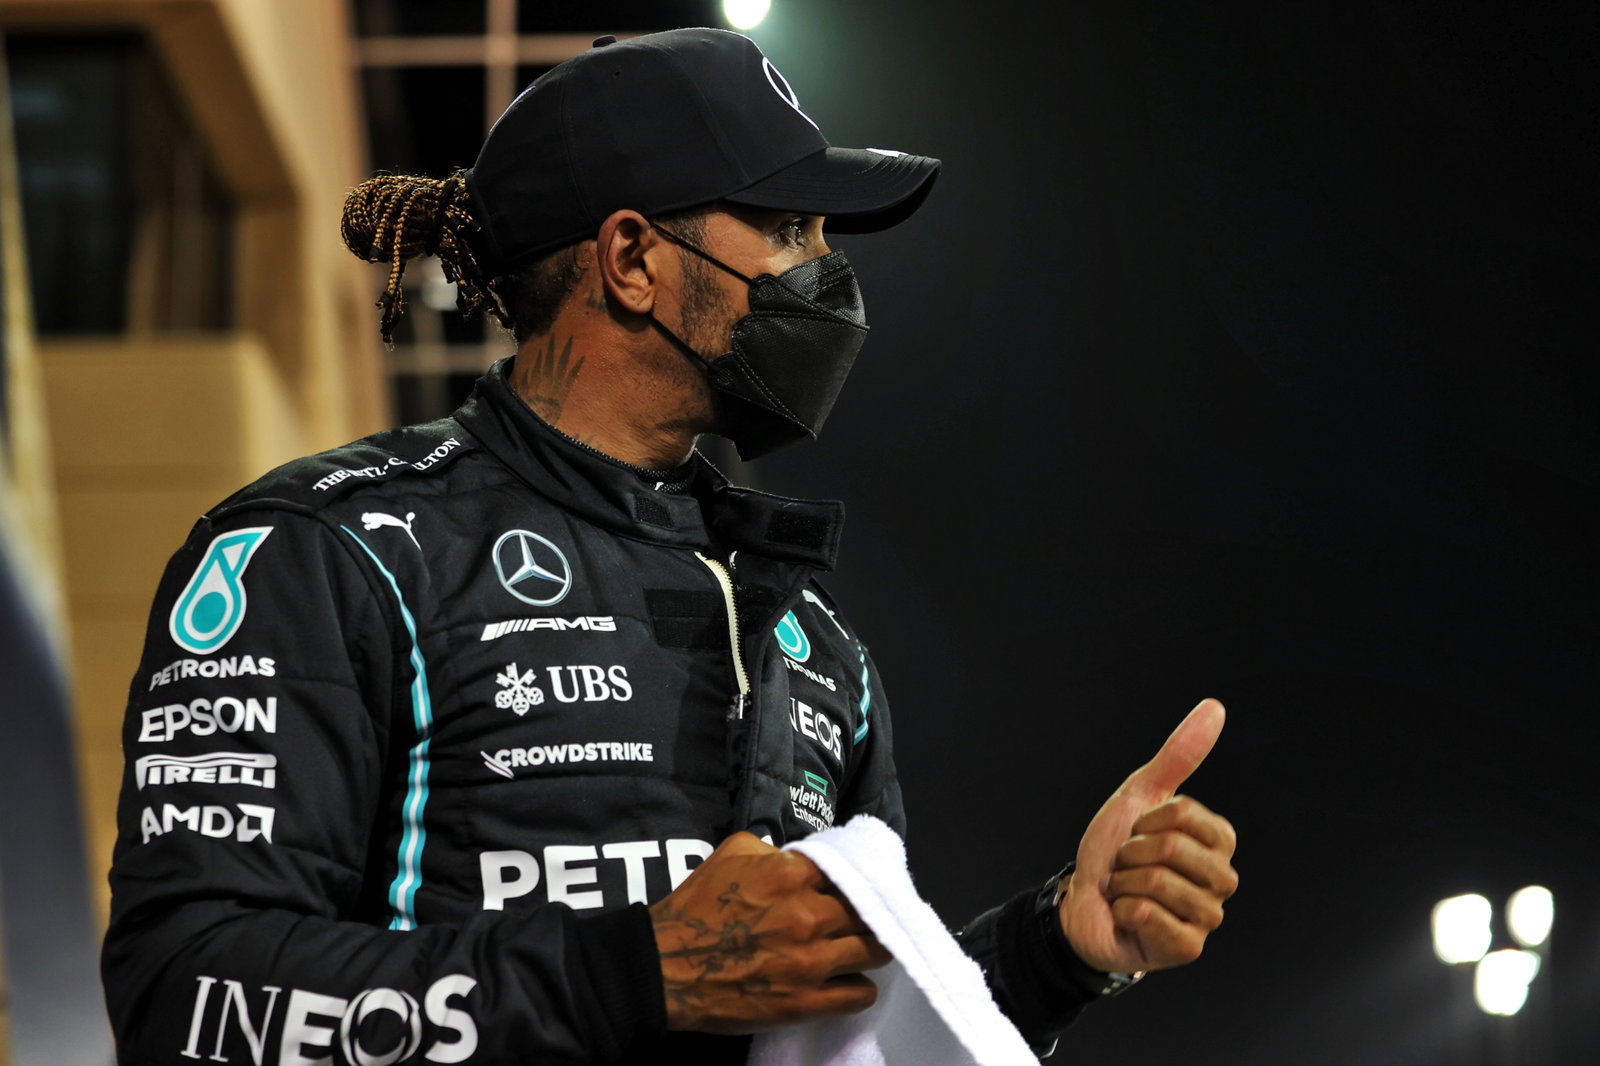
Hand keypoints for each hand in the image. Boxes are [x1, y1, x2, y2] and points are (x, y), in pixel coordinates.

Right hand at [650, 831, 891, 1032]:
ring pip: (875, 951)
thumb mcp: (731, 853)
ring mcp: (810, 962)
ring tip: (859, 949)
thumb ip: (775, 850)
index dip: (854, 877)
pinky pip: (861, 994)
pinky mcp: (805, 1002)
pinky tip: (848, 981)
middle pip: (869, 911)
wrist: (665, 968)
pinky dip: (860, 987)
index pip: (850, 869)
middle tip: (861, 918)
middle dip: (867, 913)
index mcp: (790, 875)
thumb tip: (803, 858)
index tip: (855, 885)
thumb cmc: (696, 906)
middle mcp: (807, 916)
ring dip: (871, 948)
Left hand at [1058, 698, 1238, 974]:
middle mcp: (1222, 879)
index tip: (1138, 832)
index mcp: (1218, 842)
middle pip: (1171, 848)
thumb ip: (1178, 755)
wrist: (1081, 903)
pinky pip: (1148, 915)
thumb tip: (1214, 708)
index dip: (1146, 819)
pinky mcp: (1187, 948)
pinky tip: (1127, 916)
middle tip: (1127, 865)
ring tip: (1125, 890)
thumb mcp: (1139, 796)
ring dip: (1123, 882)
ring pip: (1157, 882)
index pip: (1184, 814)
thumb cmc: (1114, 851)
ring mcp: (1207, 917)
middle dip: (1131, 852)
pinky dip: (1123, 910)